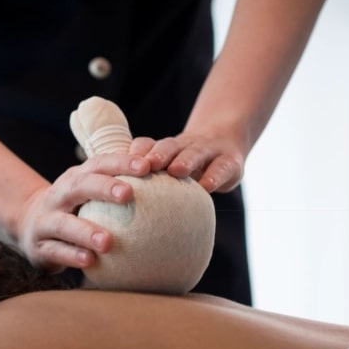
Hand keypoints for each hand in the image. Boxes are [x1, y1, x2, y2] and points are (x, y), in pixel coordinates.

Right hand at [17, 154, 149, 272]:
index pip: (98, 164)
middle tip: (128, 195)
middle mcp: (58, 196)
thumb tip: (171, 183)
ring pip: (64, 224)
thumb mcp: (90, 193)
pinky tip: (90, 261)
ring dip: (86, 231)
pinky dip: (72, 256)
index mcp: (75, 179)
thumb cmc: (75, 208)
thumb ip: (120, 188)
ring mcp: (46, 221)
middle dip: (103, 188)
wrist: (29, 226)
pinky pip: (56, 251)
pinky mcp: (39, 247)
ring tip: (108, 242)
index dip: (120, 162)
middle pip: (79, 187)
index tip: (146, 167)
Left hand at [130, 132, 245, 193]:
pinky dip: (214, 176)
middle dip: (158, 155)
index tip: (123, 164)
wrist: (225, 142)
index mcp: (164, 149)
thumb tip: (118, 207)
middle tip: (147, 166)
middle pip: (169, 147)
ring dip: (185, 160)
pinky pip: (221, 168)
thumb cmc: (186, 166)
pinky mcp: (230, 162)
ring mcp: (209, 151)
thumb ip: (148, 180)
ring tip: (176, 170)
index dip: (137, 152)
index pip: (147, 146)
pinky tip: (206, 186)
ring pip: (195, 152)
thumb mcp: (169, 167)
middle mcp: (184, 147)